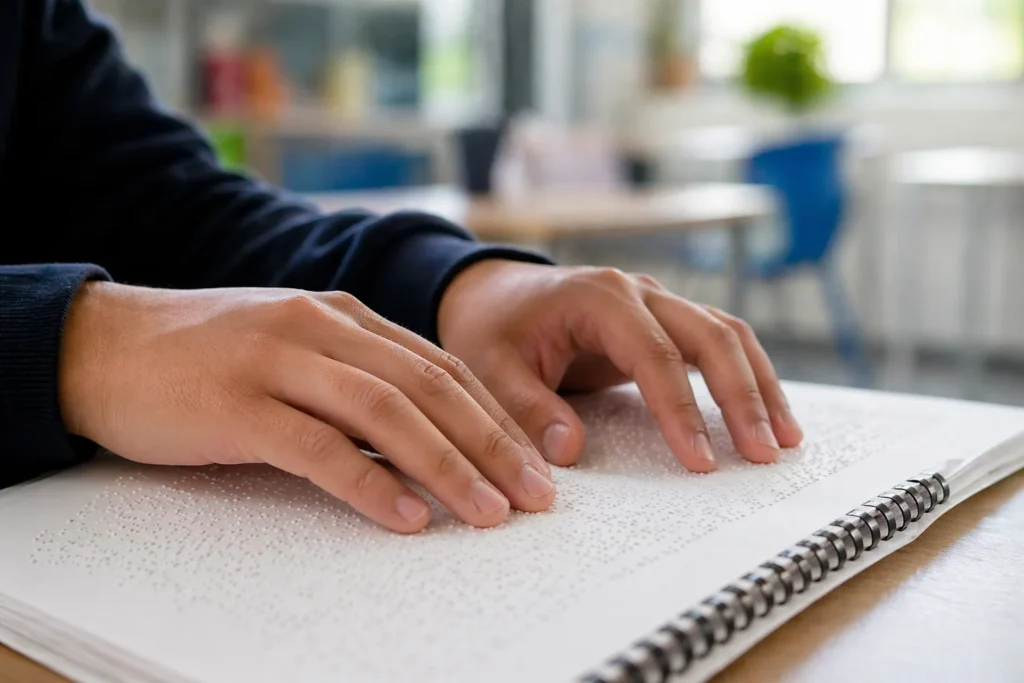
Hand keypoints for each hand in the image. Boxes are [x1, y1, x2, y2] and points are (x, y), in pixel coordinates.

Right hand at [59, 282, 554, 532]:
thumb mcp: (296, 349)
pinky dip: (368, 483)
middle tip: (536, 496)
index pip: (441, 366)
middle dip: (492, 445)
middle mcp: (322, 328)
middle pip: (430, 388)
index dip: (496, 417)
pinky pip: (318, 447)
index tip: (536, 464)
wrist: (107, 346)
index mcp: (344, 315)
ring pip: (386, 413)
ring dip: (447, 467)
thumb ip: (357, 376)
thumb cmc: (210, 357)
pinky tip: (405, 517)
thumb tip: (428, 432)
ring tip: (489, 514)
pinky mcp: (238, 405)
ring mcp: (280, 362)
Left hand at [438, 261, 802, 471]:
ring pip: (727, 333)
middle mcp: (638, 292)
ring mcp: (657, 301)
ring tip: (784, 440)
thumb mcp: (491, 368)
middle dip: (742, 396)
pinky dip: (746, 374)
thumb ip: (527, 408)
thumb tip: (570, 451)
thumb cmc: (492, 330)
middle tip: (763, 454)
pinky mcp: (664, 320)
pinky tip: (765, 412)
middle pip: (711, 336)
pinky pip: (718, 340)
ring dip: (759, 384)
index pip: (655, 354)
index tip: (701, 461)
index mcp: (598, 297)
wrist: (494, 295)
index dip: (681, 409)